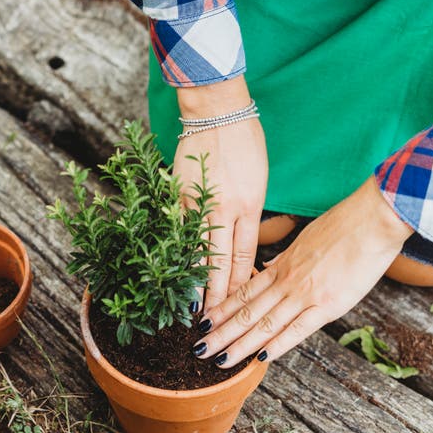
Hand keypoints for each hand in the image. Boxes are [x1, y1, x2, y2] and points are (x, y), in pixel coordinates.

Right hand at [174, 77, 267, 311]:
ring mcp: (198, 201)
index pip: (244, 254)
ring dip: (193, 281)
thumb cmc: (245, 141)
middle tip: (211, 322)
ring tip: (191, 308)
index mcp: (249, 204)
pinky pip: (178, 229)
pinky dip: (177, 252)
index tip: (237, 306)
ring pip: (195, 249)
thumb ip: (250, 212)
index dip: (240, 283)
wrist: (217, 111)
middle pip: (219, 260)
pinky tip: (173, 271)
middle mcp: (223, 207)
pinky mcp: (178, 192)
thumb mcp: (259, 180)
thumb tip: (244, 242)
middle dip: (216, 294)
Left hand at [194, 177, 413, 366]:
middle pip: (245, 311)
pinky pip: (297, 329)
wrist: (373, 219)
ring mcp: (306, 293)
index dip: (221, 309)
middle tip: (197, 349)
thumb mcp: (306, 239)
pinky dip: (277, 345)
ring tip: (217, 359)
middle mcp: (288, 281)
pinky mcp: (328, 304)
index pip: (243, 292)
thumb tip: (267, 269)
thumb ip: (285, 259)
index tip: (202, 322)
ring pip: (264, 323)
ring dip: (239, 344)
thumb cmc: (346, 226)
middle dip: (220, 332)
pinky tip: (259, 359)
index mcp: (283, 266)